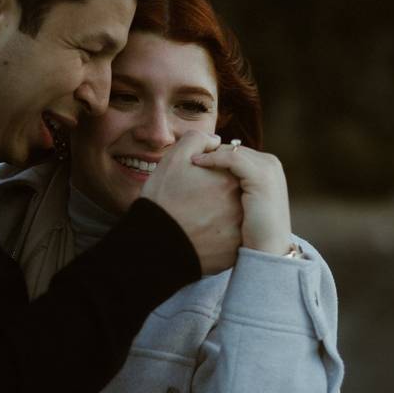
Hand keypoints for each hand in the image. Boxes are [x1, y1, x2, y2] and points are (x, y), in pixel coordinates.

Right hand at [140, 131, 242, 274]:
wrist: (152, 245)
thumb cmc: (161, 200)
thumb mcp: (174, 159)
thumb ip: (198, 139)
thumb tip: (216, 141)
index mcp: (230, 182)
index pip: (232, 170)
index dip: (214, 172)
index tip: (199, 181)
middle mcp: (240, 207)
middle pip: (236, 193)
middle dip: (221, 193)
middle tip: (198, 199)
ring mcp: (238, 232)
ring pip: (235, 216)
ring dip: (222, 214)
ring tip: (198, 216)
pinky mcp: (232, 253)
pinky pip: (231, 238)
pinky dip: (220, 234)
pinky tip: (201, 233)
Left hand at [191, 143, 291, 255]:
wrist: (268, 250)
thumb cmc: (255, 234)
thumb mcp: (245, 206)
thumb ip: (236, 192)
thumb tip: (215, 185)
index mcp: (267, 169)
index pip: (238, 153)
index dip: (216, 156)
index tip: (193, 162)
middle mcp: (270, 164)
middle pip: (234, 149)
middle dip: (212, 152)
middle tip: (188, 158)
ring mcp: (267, 169)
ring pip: (232, 151)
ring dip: (209, 152)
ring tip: (189, 159)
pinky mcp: (260, 176)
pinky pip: (232, 159)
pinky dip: (212, 158)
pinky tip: (194, 162)